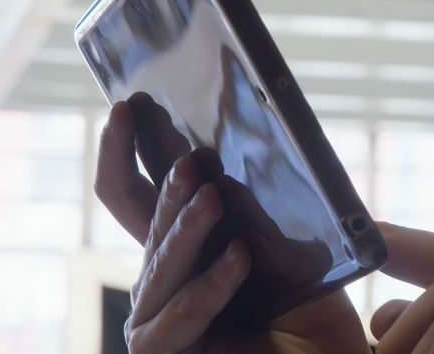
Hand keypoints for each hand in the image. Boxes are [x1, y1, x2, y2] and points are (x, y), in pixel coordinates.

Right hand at [96, 100, 369, 353]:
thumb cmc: (309, 311)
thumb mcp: (293, 250)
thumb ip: (262, 213)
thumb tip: (242, 158)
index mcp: (184, 243)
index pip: (134, 191)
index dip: (124, 148)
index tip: (129, 104)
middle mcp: (163, 276)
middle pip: (144, 220)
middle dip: (167, 186)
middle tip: (191, 157)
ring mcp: (157, 315)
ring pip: (161, 264)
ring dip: (187, 229)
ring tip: (212, 196)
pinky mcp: (163, 348)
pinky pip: (182, 311)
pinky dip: (210, 284)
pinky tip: (240, 256)